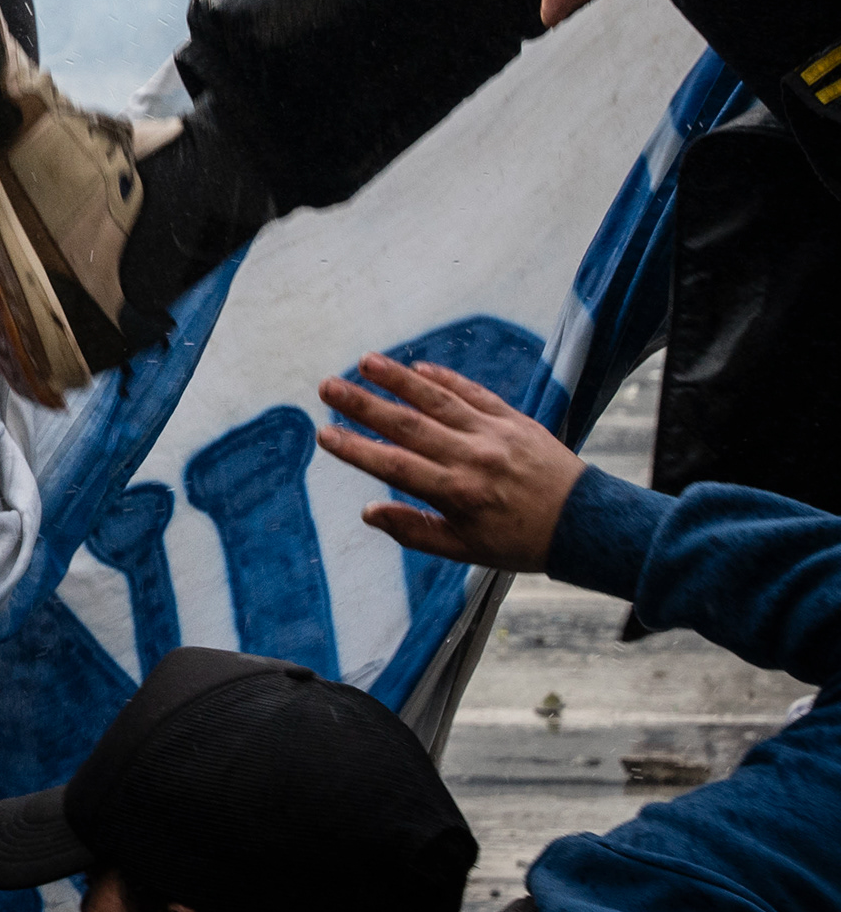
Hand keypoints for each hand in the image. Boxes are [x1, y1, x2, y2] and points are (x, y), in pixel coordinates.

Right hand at [314, 353, 579, 570]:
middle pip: (407, 425)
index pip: (394, 465)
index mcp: (457, 493)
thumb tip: (368, 512)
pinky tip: (417, 368)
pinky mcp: (514, 419)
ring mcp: (493, 434)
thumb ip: (414, 531)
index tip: (325, 434)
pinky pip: (474, 393)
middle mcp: (472, 457)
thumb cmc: (521, 542)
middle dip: (363, 404)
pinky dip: (445, 378)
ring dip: (398, 379)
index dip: (356, 449)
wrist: (587, 524)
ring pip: (437, 400)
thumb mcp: (466, 551)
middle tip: (328, 386)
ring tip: (366, 361)